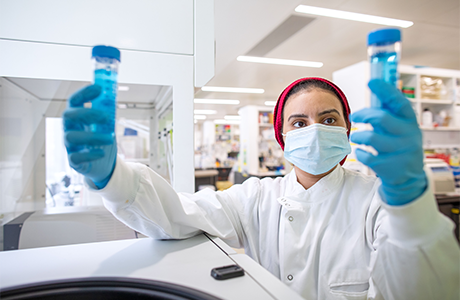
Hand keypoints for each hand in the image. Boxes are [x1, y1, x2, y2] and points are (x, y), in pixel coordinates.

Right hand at [63, 85, 116, 188]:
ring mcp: (70, 145)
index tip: (98, 88)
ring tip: (110, 138)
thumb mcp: (107, 124)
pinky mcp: (74, 160)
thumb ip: (107, 111)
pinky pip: (76, 157)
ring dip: (92, 136)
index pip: (74, 101)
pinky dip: (89, 154)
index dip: (84, 93)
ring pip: (71, 137)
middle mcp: (70, 128)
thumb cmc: (103, 139)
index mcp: (77, 117)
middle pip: (68, 115)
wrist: (104, 163)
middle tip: (107, 117)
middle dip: (87, 113)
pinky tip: (101, 153)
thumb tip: (112, 93)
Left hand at [350, 79, 426, 204]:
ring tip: (357, 137)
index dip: (386, 91)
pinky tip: (363, 152)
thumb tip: (376, 87)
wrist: (408, 178)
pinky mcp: (390, 167)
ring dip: (358, 135)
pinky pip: (366, 155)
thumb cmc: (398, 146)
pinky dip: (360, 152)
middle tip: (354, 115)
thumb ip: (389, 112)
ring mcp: (400, 153)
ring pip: (371, 137)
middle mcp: (409, 136)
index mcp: (411, 123)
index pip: (399, 102)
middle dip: (364, 114)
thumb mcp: (399, 128)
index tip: (371, 81)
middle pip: (381, 118)